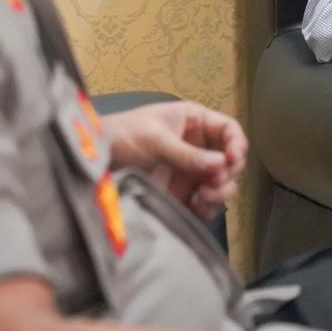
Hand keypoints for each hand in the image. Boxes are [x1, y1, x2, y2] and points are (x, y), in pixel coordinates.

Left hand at [104, 102, 247, 219]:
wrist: (95, 160)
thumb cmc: (123, 136)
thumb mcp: (156, 140)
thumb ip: (188, 154)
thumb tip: (221, 164)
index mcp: (194, 122)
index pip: (228, 130)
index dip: (236, 144)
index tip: (232, 160)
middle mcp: (198, 146)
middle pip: (230, 161)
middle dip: (227, 174)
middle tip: (213, 183)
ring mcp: (191, 171)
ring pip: (222, 184)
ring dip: (219, 193)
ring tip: (203, 197)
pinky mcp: (183, 193)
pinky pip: (206, 203)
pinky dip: (207, 208)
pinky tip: (195, 208)